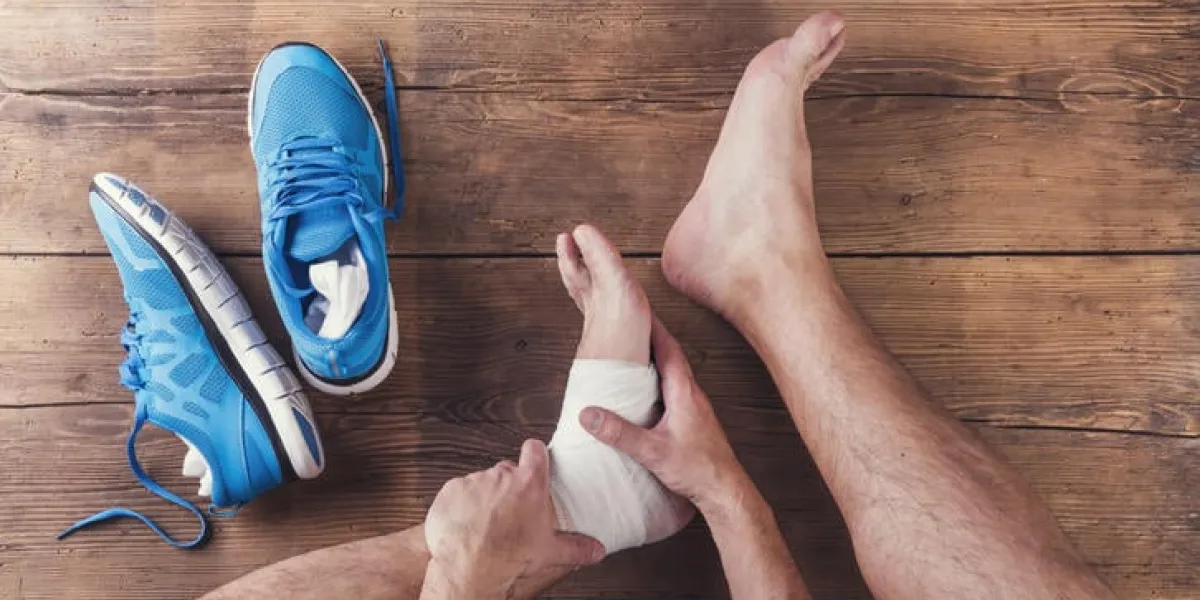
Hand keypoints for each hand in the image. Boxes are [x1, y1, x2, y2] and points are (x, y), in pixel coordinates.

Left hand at [422, 439, 604, 598]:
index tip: (534, 461)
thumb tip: (596, 550)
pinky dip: (461, 504)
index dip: (534, 454)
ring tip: (486, 522)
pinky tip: (466, 523)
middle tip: (510, 510)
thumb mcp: (550, 552)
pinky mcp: (452, 490)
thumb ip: (577, 547)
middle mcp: (502, 475)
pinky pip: (459, 491)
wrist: (471, 566)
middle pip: (507, 470)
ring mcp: (474, 480)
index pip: (534, 449)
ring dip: (484, 496)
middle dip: (508, 486)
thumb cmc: (510, 556)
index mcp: (529, 483)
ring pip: (482, 482)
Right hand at [580, 319, 754, 516]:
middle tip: (631, 326)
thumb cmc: (697, 470)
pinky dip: (660, 381)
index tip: (639, 309)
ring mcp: (695, 407)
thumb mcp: (652, 451)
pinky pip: (675, 390)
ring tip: (634, 354)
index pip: (668, 349)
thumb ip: (620, 433)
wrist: (725, 491)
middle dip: (651, 338)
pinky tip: (646, 392)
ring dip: (656, 360)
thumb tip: (589, 415)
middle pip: (671, 356)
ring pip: (674, 374)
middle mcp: (692, 394)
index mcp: (684, 393)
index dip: (653, 327)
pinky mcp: (694, 420)